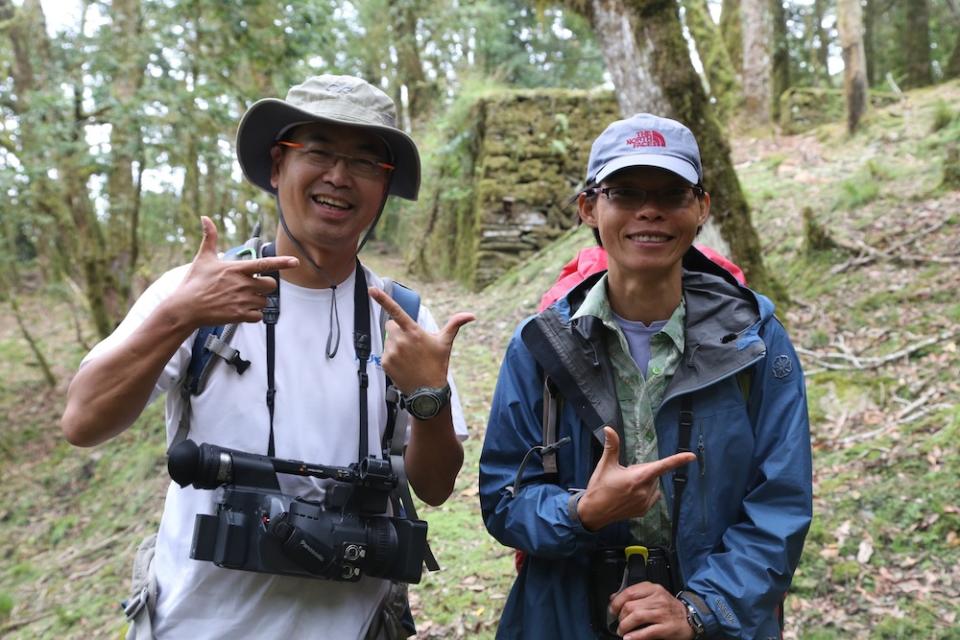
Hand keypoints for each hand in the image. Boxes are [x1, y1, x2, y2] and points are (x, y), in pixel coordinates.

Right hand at [167, 217, 298, 327]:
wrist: (185, 308)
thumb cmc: (194, 282)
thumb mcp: (203, 258)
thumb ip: (210, 238)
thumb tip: (205, 218)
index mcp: (237, 269)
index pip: (265, 264)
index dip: (282, 262)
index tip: (296, 262)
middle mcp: (243, 284)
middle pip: (271, 285)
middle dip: (264, 286)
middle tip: (251, 287)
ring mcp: (243, 300)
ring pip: (264, 301)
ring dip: (257, 301)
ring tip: (240, 300)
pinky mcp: (240, 315)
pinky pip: (258, 316)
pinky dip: (252, 315)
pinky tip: (240, 311)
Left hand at [367, 286, 473, 392]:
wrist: (428, 392)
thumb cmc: (437, 365)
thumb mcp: (446, 343)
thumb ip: (455, 325)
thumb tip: (471, 315)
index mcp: (414, 332)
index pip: (396, 311)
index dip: (383, 299)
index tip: (372, 290)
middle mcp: (400, 340)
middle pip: (391, 325)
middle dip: (398, 330)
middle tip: (411, 343)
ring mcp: (391, 352)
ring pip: (388, 339)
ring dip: (395, 344)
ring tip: (409, 357)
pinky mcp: (385, 362)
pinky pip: (385, 352)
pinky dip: (392, 356)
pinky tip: (403, 364)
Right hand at [577, 427, 695, 530]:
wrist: (593, 513)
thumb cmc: (599, 488)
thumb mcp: (605, 465)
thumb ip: (612, 446)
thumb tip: (609, 429)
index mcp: (636, 478)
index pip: (661, 466)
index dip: (677, 460)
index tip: (692, 456)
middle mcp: (644, 491)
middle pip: (653, 474)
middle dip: (642, 471)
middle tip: (624, 475)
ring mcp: (645, 503)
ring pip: (653, 485)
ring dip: (644, 482)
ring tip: (625, 486)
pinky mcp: (643, 511)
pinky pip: (652, 496)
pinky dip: (645, 492)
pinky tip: (630, 495)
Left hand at [609, 582, 693, 639]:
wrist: (691, 618)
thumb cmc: (669, 607)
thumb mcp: (654, 595)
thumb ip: (635, 595)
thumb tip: (613, 598)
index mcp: (653, 589)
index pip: (629, 592)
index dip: (617, 602)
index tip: (612, 610)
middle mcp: (658, 599)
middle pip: (631, 606)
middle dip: (620, 617)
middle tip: (618, 624)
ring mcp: (663, 613)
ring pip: (636, 617)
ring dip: (625, 626)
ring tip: (622, 632)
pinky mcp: (666, 628)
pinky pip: (647, 631)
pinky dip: (635, 636)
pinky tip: (629, 638)